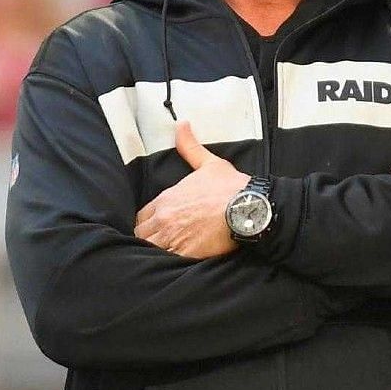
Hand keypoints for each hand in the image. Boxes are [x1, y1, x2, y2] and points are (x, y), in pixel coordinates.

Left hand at [134, 120, 248, 258]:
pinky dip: (166, 264)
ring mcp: (173, 237)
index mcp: (166, 199)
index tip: (157, 225)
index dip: (148, 222)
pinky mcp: (185, 253)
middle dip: (149, 238)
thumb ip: (190, 147)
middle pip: (141, 235)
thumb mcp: (209, 163)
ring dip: (155, 251)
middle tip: (161, 242)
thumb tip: (181, 125)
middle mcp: (164, 218)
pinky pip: (165, 262)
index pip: (141, 216)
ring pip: (149, 249)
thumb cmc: (230, 186)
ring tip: (164, 255)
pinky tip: (173, 264)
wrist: (248, 206)